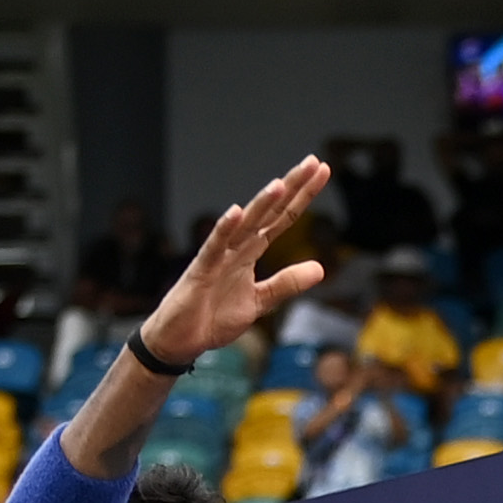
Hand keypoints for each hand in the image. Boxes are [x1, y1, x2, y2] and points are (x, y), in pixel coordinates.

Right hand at [140, 156, 331, 366]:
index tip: (322, 172)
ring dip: (261, 205)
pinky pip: (214, 247)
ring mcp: (218, 257)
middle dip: (291, 189)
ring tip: (281, 184)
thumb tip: (320, 268)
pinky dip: (225, 229)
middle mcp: (236, 248)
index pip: (282, 219)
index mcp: (250, 252)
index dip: (302, 197)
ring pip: (243, 225)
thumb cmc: (214, 317)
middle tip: (313, 163)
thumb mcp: (261, 301)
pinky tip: (237, 212)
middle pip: (268, 213)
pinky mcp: (201, 272)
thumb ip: (287, 283)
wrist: (181, 339)